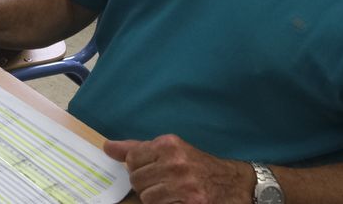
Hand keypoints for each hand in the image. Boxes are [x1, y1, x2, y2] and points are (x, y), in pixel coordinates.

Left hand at [102, 135, 252, 203]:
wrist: (235, 184)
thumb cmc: (199, 166)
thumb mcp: (171, 150)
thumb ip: (137, 149)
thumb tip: (108, 147)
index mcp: (169, 144)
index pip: (132, 158)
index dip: (138, 168)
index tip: (152, 170)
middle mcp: (175, 161)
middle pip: (137, 180)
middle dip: (147, 185)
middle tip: (164, 184)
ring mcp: (183, 183)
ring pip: (147, 197)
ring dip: (157, 199)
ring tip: (172, 193)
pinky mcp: (191, 202)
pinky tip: (179, 200)